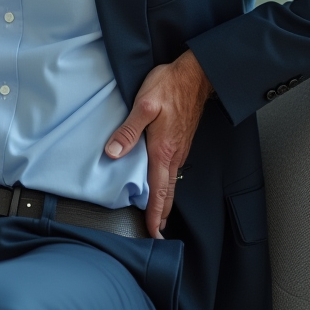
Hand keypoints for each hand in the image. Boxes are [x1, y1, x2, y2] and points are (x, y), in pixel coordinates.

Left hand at [104, 50, 211, 237]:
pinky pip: (173, 170)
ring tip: (157, 216)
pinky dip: (167, 185)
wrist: (196, 74)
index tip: (153, 234)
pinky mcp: (180, 141)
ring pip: (171, 182)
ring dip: (165, 201)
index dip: (155, 215)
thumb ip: (128, 130)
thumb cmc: (170, 86)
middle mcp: (174, 154)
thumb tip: (113, 152)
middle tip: (156, 235)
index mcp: (163, 150)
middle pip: (168, 193)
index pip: (159, 191)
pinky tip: (161, 185)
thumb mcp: (144, 104)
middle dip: (162, 216)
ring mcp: (180, 149)